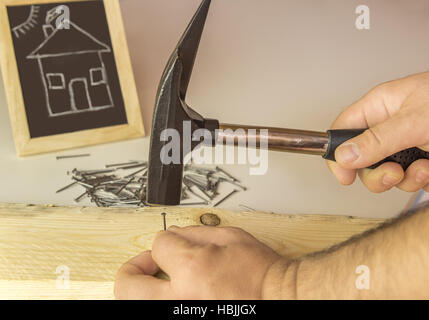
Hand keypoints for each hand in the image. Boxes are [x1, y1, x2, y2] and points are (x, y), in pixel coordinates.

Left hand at [114, 226, 285, 299]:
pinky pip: (162, 308)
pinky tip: (178, 292)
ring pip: (137, 303)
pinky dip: (164, 298)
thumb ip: (196, 234)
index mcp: (192, 267)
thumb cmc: (262, 274)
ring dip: (143, 289)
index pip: (158, 245)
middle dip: (132, 269)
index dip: (166, 241)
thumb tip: (173, 234)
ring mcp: (182, 314)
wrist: (279, 300)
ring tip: (157, 281)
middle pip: (128, 285)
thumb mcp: (232, 238)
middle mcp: (180, 298)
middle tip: (146, 265)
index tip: (173, 244)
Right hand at [328, 72, 428, 192]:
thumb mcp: (415, 121)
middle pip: (361, 159)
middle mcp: (389, 125)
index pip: (343, 130)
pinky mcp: (422, 157)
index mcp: (380, 106)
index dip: (338, 154)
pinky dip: (420, 180)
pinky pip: (409, 177)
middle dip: (377, 173)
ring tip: (423, 169)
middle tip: (393, 174)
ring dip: (404, 179)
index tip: (344, 175)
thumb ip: (377, 140)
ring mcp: (406, 143)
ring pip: (385, 172)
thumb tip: (343, 156)